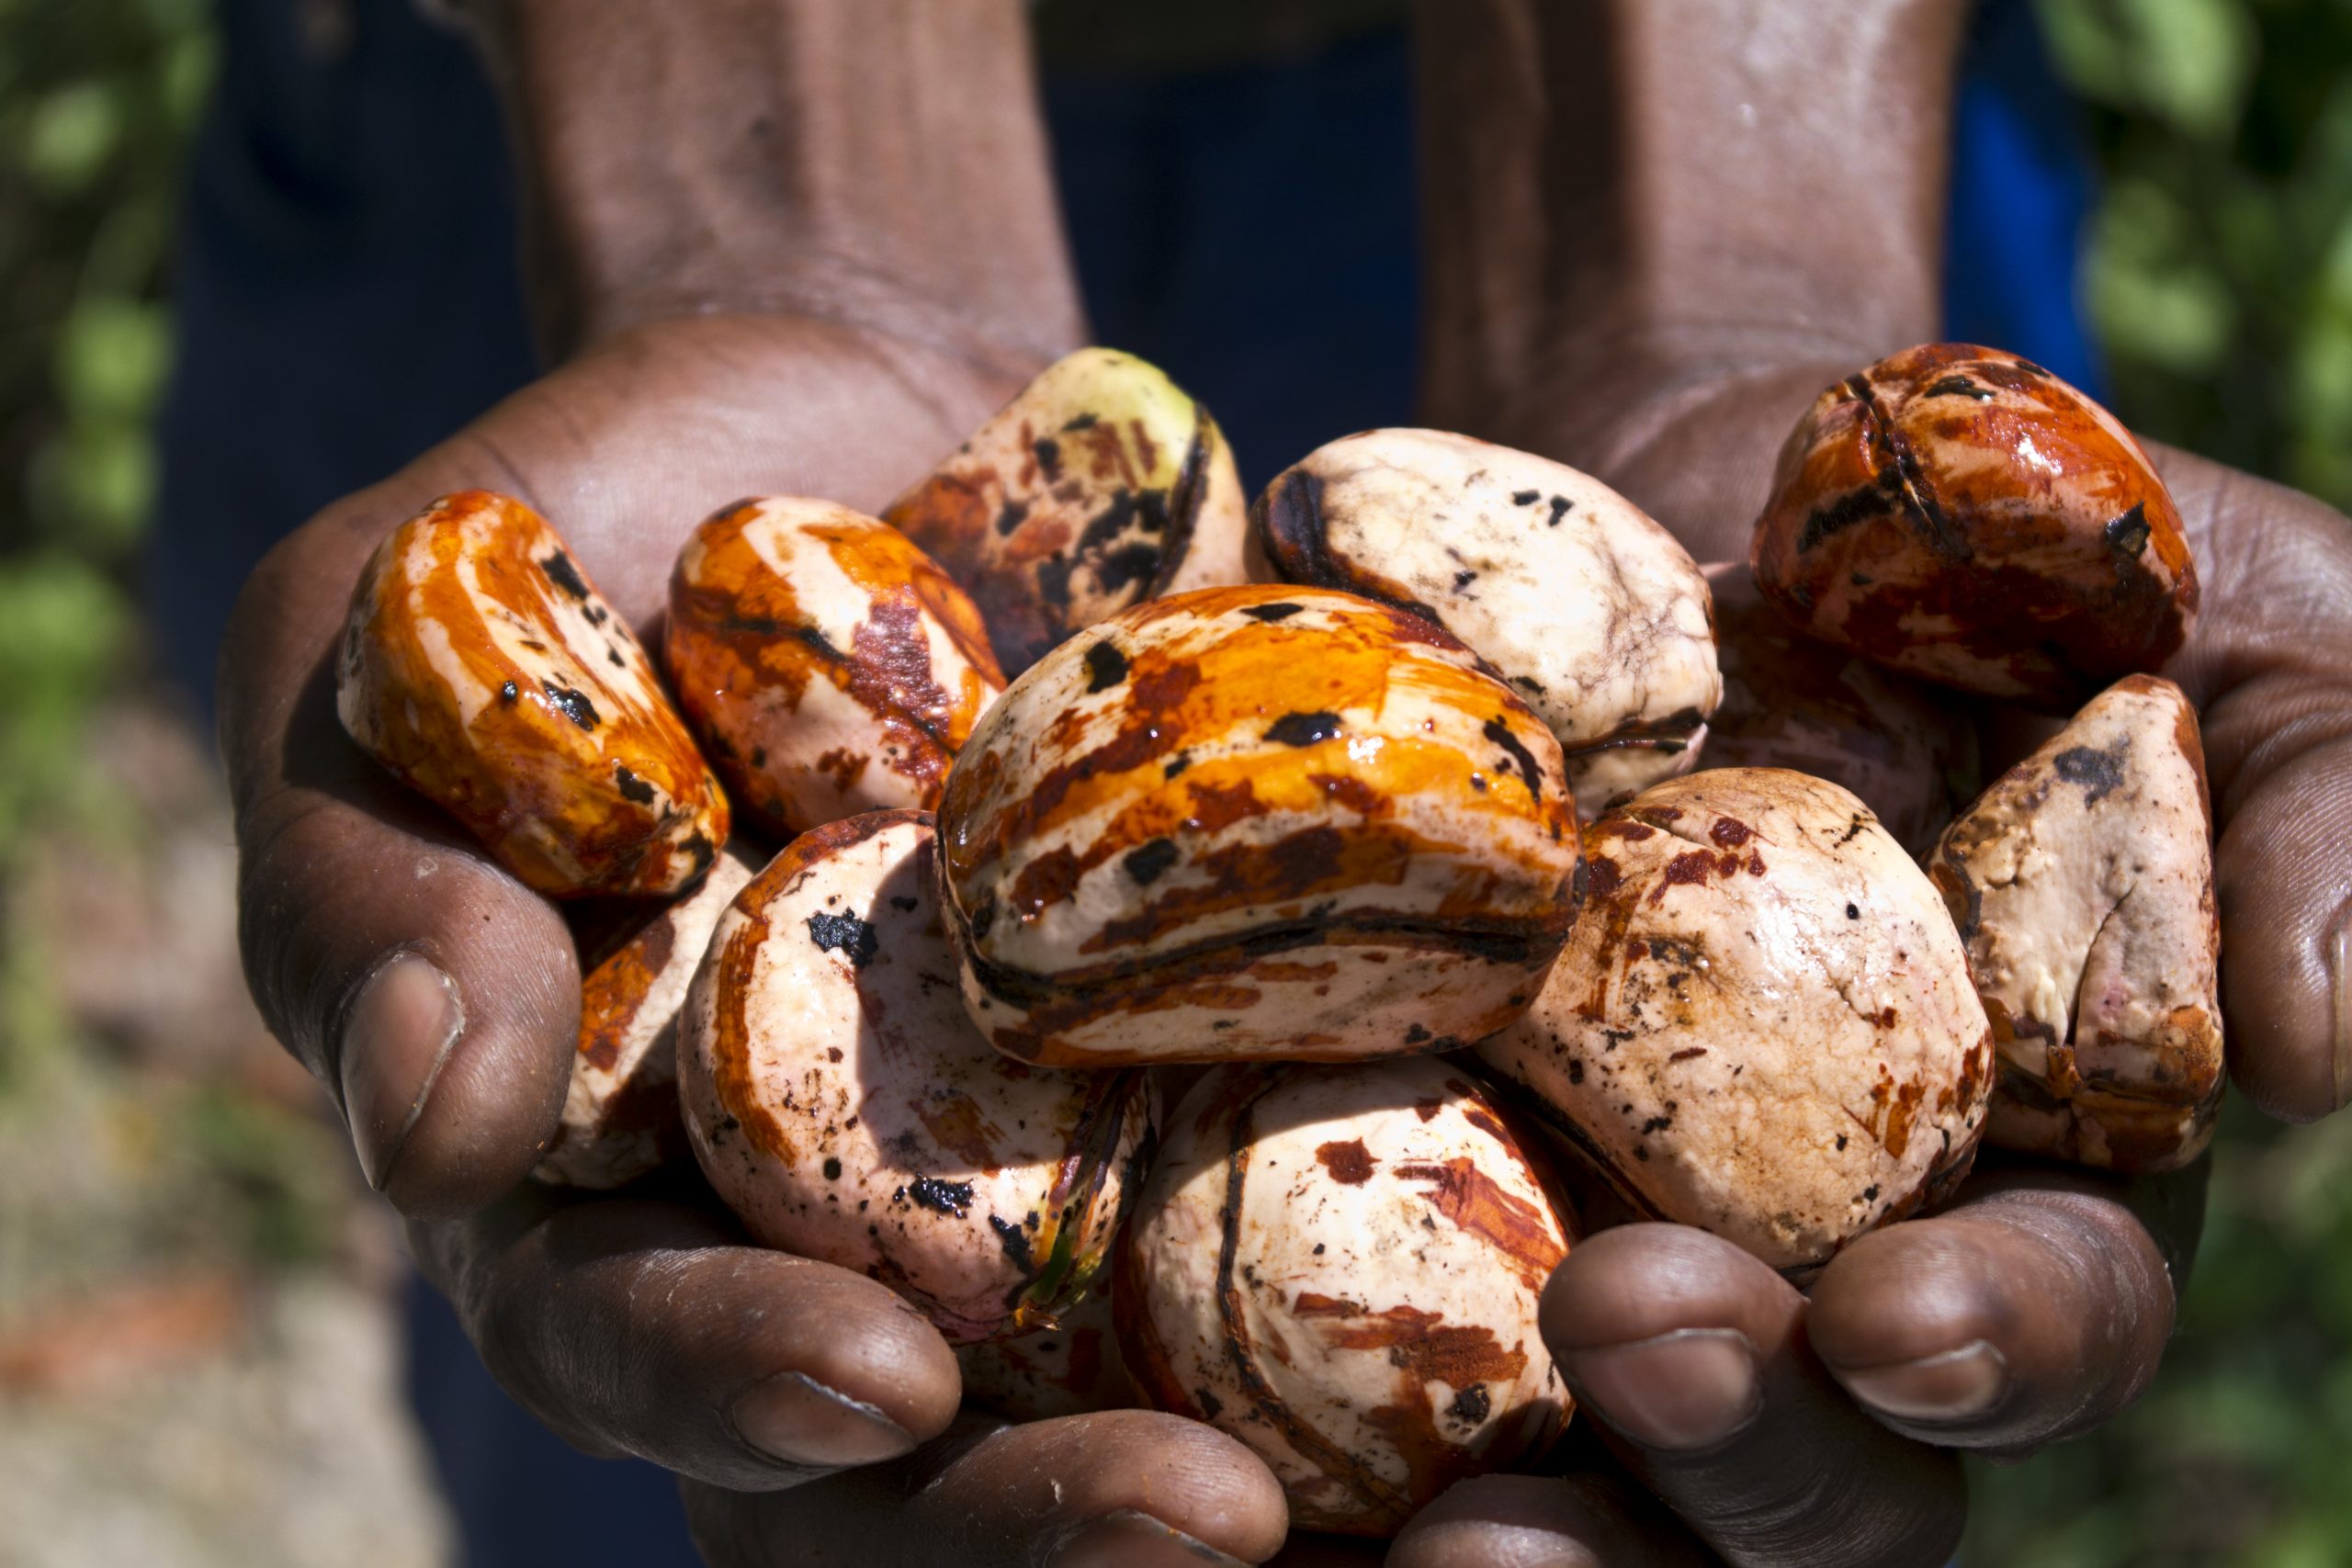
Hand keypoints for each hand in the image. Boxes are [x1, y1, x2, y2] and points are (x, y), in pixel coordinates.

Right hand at [219, 3, 1310, 1560]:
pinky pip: (1323, 1166)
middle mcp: (837, 1199)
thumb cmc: (570, 514)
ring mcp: (1042, 1133)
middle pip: (919, 1444)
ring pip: (1132, 1362)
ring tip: (1421, 1480)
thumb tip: (419, 1133)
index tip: (868, 1389)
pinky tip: (1561, 1273)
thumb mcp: (379, 650)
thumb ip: (372, 882)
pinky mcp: (1224, 1032)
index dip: (736, 1391)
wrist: (855, 393)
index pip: (643, 1347)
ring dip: (1273, 1437)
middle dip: (1036, 1513)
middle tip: (1206, 1524)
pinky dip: (1423, 1241)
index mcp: (612, 1167)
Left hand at [1394, 0, 2340, 1559]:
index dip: (1987, 1354)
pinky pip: (1305, 1312)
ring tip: (1422, 1509)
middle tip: (1639, 1351)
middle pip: (1787, 1466)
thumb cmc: (1984, 550)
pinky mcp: (1360, 1157)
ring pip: (1557, 1459)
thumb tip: (2336, 1045)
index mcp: (2004, 1192)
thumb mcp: (2213, 628)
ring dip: (1515, 1505)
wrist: (1685, 469)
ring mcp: (1564, 1225)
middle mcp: (1788, 1267)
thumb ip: (2315, 810)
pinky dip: (1261, 1390)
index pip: (2032, 1332)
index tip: (1902, 1320)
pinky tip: (1194, 1403)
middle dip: (1736, 1454)